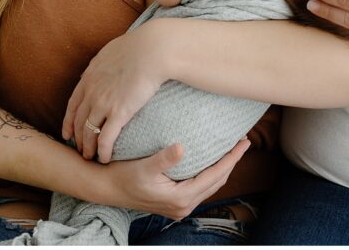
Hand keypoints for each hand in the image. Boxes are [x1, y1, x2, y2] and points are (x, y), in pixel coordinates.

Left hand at [62, 25, 167, 162]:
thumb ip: (105, 62)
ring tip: (90, 157)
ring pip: (88, 132)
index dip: (68, 121)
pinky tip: (104, 158)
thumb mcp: (113, 51)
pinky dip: (102, 151)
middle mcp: (92, 92)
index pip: (73, 104)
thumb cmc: (139, 46)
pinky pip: (105, 138)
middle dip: (77, 138)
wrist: (152, 50)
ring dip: (87, 147)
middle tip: (79, 149)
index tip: (67, 134)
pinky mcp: (119, 112)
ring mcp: (104, 103)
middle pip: (78, 121)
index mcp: (90, 77)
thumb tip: (106, 64)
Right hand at [101, 140, 249, 218]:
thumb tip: (183, 147)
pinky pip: (200, 187)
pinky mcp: (173, 202)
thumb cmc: (122, 175)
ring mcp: (178, 206)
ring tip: (231, 149)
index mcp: (180, 198)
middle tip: (242, 142)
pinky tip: (210, 160)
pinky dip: (209, 173)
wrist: (105, 188)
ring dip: (221, 168)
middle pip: (217, 182)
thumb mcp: (144, 166)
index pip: (215, 176)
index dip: (232, 158)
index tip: (244, 142)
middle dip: (231, 162)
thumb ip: (165, 158)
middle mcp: (183, 206)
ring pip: (209, 186)